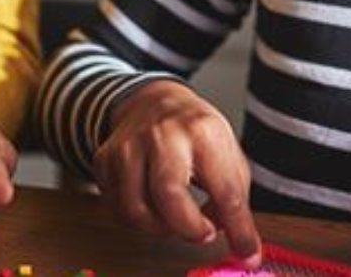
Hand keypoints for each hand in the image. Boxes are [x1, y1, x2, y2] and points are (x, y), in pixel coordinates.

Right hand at [93, 80, 260, 266]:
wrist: (154, 101)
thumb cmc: (194, 132)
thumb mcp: (227, 154)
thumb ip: (234, 199)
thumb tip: (240, 243)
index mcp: (202, 131)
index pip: (224, 189)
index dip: (238, 228)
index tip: (245, 249)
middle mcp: (162, 135)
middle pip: (168, 196)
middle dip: (188, 228)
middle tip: (202, 233)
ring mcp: (129, 146)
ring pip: (135, 210)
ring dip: (160, 228)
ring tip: (175, 218)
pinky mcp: (105, 159)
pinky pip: (117, 209)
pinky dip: (138, 219)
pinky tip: (153, 207)